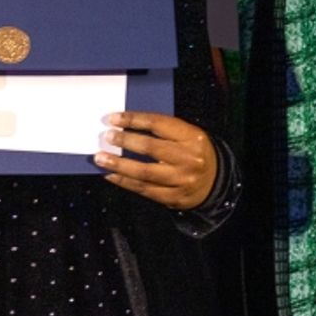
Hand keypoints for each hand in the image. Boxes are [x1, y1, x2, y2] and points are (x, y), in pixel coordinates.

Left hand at [94, 111, 216, 209]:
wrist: (216, 181)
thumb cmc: (194, 152)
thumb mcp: (186, 135)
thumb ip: (161, 131)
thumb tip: (125, 126)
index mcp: (191, 137)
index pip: (158, 124)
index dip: (133, 120)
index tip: (112, 118)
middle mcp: (187, 158)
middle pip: (150, 148)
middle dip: (124, 141)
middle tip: (106, 137)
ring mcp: (181, 180)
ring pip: (144, 172)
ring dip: (118, 165)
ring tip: (100, 158)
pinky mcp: (173, 197)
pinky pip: (144, 189)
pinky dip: (124, 182)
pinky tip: (110, 175)